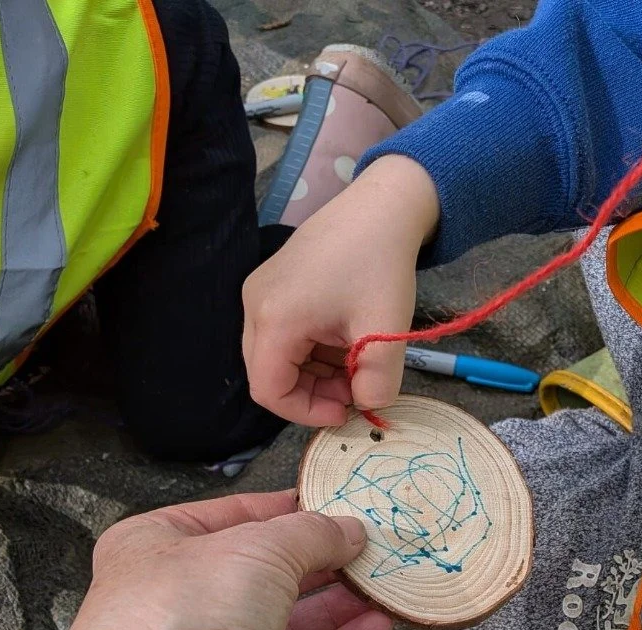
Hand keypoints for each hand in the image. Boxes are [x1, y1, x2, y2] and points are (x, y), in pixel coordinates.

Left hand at [12, 492, 392, 629]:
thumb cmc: (188, 609)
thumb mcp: (258, 546)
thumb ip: (313, 534)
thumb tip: (351, 529)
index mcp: (159, 546)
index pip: (232, 517)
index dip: (285, 509)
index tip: (335, 503)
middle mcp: (183, 600)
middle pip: (265, 573)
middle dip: (321, 560)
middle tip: (373, 545)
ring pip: (289, 623)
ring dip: (339, 603)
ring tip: (386, 582)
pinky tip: (378, 627)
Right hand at [242, 155, 440, 424]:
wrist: (382, 206)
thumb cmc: (381, 264)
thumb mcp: (386, 331)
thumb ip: (378, 382)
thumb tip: (368, 407)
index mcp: (275, 318)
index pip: (269, 390)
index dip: (306, 412)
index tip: (346, 410)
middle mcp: (255, 306)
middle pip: (268, 375)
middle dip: (312, 393)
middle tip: (355, 389)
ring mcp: (261, 293)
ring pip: (277, 358)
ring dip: (315, 373)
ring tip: (357, 364)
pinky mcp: (274, 286)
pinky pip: (283, 336)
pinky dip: (313, 352)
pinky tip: (346, 342)